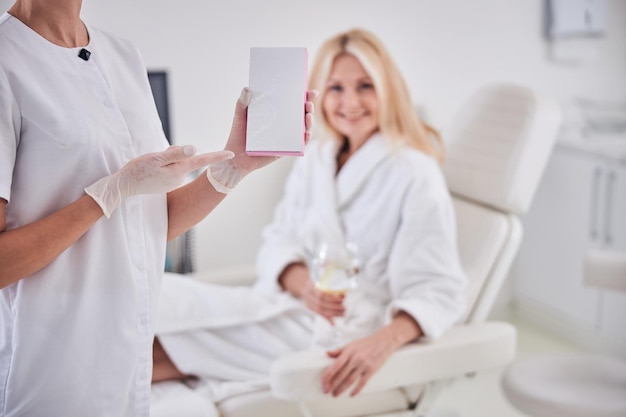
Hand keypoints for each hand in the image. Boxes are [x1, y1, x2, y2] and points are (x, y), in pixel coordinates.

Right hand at [86, 145, 233, 217]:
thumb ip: (174, 153)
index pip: (202, 161)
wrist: (124, 186)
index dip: (217, 157)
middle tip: (155, 158)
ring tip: (151, 164)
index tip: (231, 154)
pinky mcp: (168, 183)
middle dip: (175, 152)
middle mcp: (180, 177)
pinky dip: (163, 164)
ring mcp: (174, 181)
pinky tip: (151, 169)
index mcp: (179, 171)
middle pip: (185, 157)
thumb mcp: (155, 158)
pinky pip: (171, 168)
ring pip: (177, 161)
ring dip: (167, 158)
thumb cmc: (137, 170)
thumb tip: (194, 149)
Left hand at [207, 88, 318, 193]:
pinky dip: (305, 138)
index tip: (310, 92)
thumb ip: (242, 103)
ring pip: (303, 128)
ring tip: (308, 115)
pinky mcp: (285, 149)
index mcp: (275, 112)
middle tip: (309, 103)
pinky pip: (299, 144)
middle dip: (308, 107)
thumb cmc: (238, 135)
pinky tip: (306, 133)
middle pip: (301, 113)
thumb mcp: (239, 117)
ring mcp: (285, 136)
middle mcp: (283, 123)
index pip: (292, 101)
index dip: (303, 96)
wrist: (235, 157)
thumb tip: (247, 88)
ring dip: (309, 121)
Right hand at [279, 263, 344, 322]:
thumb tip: (341, 276)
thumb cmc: (317, 276)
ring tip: (343, 312)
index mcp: (311, 283)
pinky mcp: (309, 307)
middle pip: (321, 302)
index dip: (333, 297)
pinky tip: (334, 322)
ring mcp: (307, 300)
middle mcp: (307, 292)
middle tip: (345, 306)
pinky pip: (318, 314)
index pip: (321, 293)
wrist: (303, 282)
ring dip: (333, 313)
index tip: (343, 297)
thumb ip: (330, 271)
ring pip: (319, 310)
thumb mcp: (322, 272)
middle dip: (334, 306)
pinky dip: (327, 318)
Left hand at [321, 331, 396, 396]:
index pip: (335, 365)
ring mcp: (364, 365)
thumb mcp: (351, 344)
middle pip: (341, 374)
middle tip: (326, 390)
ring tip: (335, 394)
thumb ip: (339, 350)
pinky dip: (356, 390)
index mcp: (349, 351)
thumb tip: (328, 353)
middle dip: (332, 384)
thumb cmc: (367, 343)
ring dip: (341, 389)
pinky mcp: (371, 370)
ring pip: (350, 380)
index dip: (328, 374)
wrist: (383, 341)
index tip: (323, 381)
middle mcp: (356, 358)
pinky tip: (351, 394)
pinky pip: (362, 382)